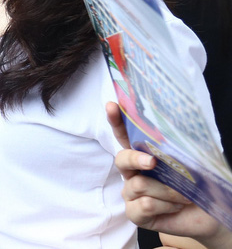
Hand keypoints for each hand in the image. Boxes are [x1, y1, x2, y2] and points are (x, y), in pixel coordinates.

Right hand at [106, 103, 231, 247]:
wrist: (210, 215)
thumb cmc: (199, 187)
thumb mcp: (192, 163)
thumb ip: (177, 149)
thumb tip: (172, 135)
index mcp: (144, 156)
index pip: (125, 136)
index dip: (116, 121)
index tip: (111, 105)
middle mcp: (133, 174)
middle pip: (122, 159)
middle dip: (136, 159)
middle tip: (153, 162)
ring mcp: (132, 194)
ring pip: (138, 185)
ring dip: (167, 191)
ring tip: (184, 196)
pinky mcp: (135, 214)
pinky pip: (144, 205)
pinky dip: (165, 206)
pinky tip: (175, 207)